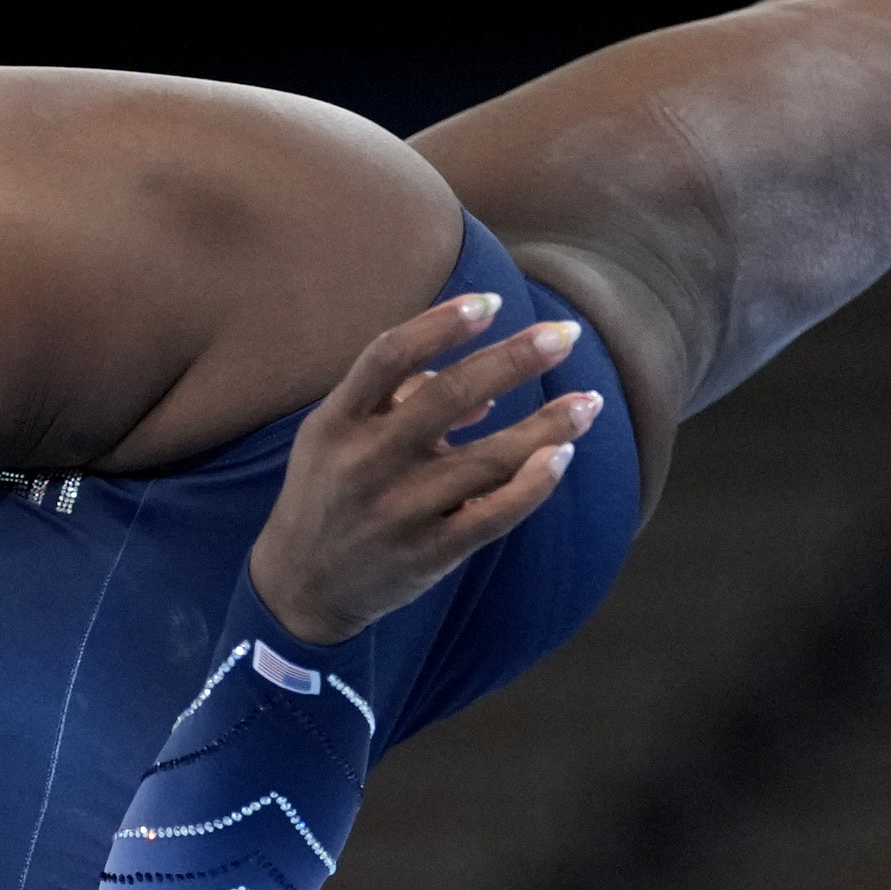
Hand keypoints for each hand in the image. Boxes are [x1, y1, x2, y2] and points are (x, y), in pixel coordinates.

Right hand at [243, 294, 600, 645]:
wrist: (301, 588)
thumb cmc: (329, 495)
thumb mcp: (334, 436)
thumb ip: (395, 400)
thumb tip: (484, 393)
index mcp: (337, 421)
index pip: (390, 355)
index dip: (443, 323)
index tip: (494, 301)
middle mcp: (367, 462)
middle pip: (450, 396)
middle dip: (515, 359)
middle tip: (565, 334)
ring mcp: (398, 511)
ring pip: (488, 460)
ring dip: (547, 427)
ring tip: (589, 403)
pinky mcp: (426, 553)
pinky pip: (492, 516)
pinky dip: (532, 485)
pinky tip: (561, 456)